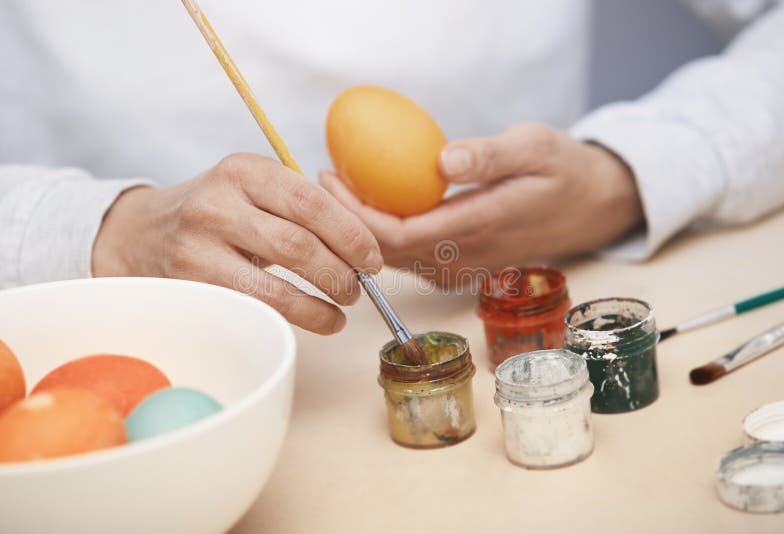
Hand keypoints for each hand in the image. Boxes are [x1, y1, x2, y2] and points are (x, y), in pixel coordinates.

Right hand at [92, 153, 382, 333]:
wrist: (141, 232)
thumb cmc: (217, 211)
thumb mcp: (252, 188)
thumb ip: (299, 206)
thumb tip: (363, 245)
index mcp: (244, 169)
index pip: (310, 201)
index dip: (352, 233)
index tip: (373, 258)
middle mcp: (219, 202)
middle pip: (298, 243)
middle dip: (342, 271)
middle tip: (360, 286)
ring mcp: (200, 246)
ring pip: (277, 282)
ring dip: (322, 300)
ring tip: (344, 306)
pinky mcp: (192, 285)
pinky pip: (256, 306)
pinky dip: (299, 316)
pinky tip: (319, 317)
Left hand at [320, 123, 642, 284]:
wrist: (589, 209)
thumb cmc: (562, 171)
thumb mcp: (536, 147)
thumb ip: (491, 156)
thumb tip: (442, 160)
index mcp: (479, 227)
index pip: (398, 234)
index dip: (355, 213)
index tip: (331, 178)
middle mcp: (464, 257)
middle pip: (385, 253)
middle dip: (346, 222)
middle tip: (324, 180)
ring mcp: (462, 268)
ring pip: (394, 260)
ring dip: (361, 230)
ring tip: (340, 190)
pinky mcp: (460, 268)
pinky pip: (410, 259)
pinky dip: (382, 235)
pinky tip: (374, 205)